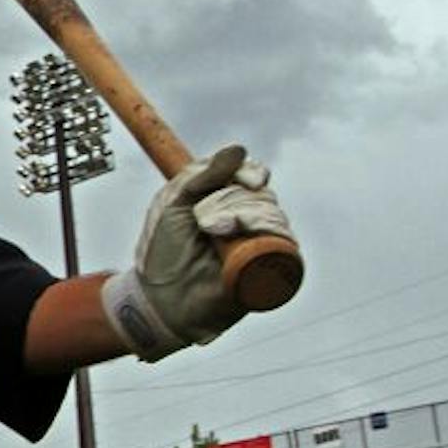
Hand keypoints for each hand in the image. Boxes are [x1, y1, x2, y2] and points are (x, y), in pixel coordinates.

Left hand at [101, 144, 292, 360]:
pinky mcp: (268, 272)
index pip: (253, 176)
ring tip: (213, 232)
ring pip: (274, 216)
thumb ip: (202, 175)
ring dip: (245, 217)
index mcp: (225, 202)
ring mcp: (259, 246)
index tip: (244, 179)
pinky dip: (270, 237)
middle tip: (203, 221)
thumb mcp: (174, 203)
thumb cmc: (163, 251)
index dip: (251, 173)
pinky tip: (243, 238)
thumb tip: (239, 149)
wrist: (161, 298)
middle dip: (234, 201)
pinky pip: (286, 247)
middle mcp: (247, 221)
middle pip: (263, 195)